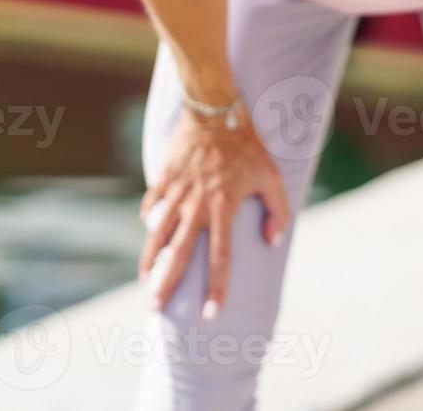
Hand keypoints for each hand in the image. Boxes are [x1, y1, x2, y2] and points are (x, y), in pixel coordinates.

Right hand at [138, 107, 289, 317]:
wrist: (215, 109)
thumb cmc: (248, 144)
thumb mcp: (273, 176)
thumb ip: (278, 211)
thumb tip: (273, 241)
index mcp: (223, 208)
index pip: (220, 258)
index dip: (216, 288)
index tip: (211, 313)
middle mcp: (197, 205)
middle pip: (179, 253)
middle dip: (166, 283)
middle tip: (154, 307)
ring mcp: (178, 191)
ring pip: (158, 232)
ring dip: (150, 256)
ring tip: (145, 278)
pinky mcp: (165, 176)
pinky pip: (153, 200)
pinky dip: (149, 214)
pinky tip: (148, 226)